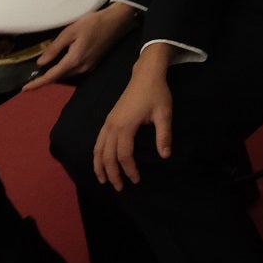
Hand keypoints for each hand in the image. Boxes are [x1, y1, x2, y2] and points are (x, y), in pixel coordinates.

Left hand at [25, 1, 139, 90]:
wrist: (117, 21)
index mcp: (74, 60)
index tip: (24, 89)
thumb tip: (41, 63)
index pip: (52, 76)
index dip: (37, 83)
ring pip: (67, 74)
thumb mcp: (70, 32)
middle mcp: (82, 68)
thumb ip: (54, 48)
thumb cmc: (93, 23)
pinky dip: (64, 69)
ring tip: (43, 69)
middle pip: (59, 77)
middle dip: (45, 78)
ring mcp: (89, 67)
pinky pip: (74, 70)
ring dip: (55, 74)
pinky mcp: (93, 64)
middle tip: (31, 75)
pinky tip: (60, 62)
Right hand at [94, 51, 172, 189]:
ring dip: (100, 167)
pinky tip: (100, 162)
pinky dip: (96, 155)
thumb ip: (164, 134)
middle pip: (108, 156)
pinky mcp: (108, 120)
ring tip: (103, 181)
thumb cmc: (157, 93)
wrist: (145, 75)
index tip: (136, 180)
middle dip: (112, 174)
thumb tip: (165, 155)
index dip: (129, 170)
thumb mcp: (164, 113)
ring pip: (98, 150)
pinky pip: (98, 141)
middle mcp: (112, 126)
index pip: (124, 155)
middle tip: (119, 188)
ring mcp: (108, 123)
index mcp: (126, 126)